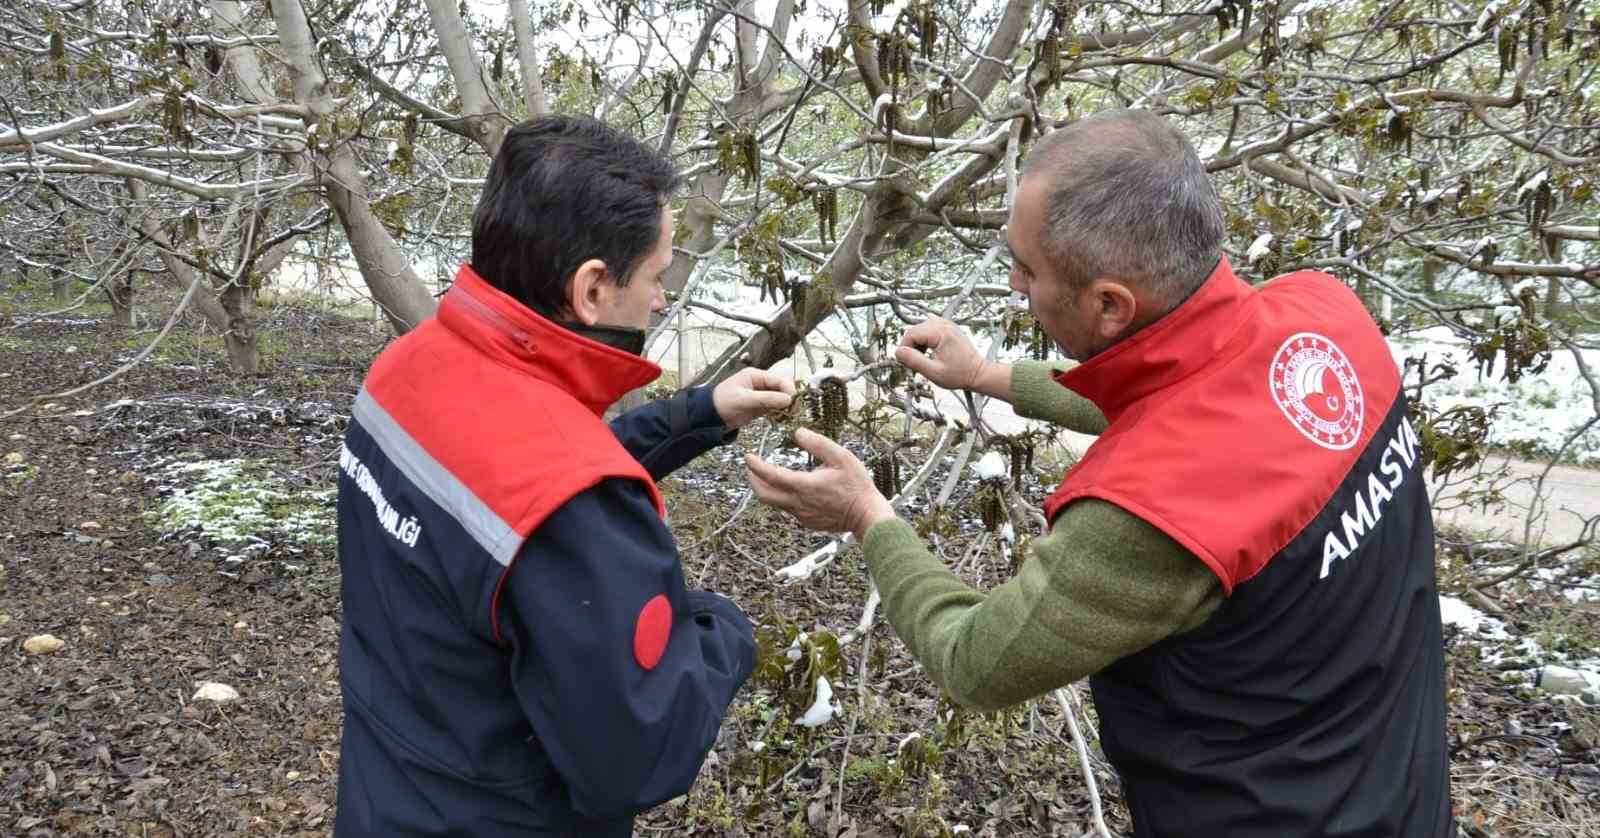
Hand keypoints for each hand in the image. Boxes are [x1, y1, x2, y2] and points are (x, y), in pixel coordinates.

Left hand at [712, 367, 795, 428]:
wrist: (710, 416)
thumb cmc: (722, 403)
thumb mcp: (744, 399)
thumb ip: (766, 398)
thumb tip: (788, 399)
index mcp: (755, 375)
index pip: (779, 379)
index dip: (788, 390)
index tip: (792, 402)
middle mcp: (760, 383)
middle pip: (783, 387)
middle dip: (790, 398)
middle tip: (793, 411)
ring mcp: (762, 395)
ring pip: (781, 398)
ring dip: (787, 406)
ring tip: (790, 416)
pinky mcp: (761, 406)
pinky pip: (776, 407)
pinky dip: (781, 412)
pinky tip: (783, 418)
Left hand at [745, 428, 895, 539]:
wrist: (867, 515)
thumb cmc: (857, 485)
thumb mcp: (841, 457)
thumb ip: (818, 443)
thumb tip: (798, 432)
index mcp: (804, 486)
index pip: (770, 475)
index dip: (755, 466)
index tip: (747, 457)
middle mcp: (798, 503)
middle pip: (764, 495)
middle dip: (753, 481)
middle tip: (751, 468)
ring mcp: (802, 515)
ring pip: (775, 503)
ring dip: (768, 489)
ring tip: (768, 475)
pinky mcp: (807, 522)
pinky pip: (789, 509)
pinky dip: (784, 497)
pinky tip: (792, 489)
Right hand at [894, 317, 995, 392]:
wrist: (977, 373)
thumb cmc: (960, 374)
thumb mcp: (933, 372)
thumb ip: (914, 361)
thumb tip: (898, 352)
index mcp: (941, 333)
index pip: (911, 334)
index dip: (905, 348)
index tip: (907, 362)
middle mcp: (944, 325)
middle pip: (915, 330)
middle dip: (911, 346)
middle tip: (915, 363)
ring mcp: (947, 325)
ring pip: (920, 329)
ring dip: (917, 343)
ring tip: (923, 358)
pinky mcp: (948, 328)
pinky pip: (929, 328)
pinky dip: (925, 339)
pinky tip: (929, 350)